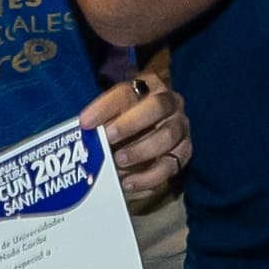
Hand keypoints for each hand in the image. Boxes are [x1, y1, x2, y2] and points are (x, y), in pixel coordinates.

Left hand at [81, 68, 191, 205]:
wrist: (152, 132)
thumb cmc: (126, 120)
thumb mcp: (114, 113)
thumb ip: (103, 120)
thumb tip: (84, 134)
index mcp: (149, 85)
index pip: (127, 92)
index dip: (105, 107)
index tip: (85, 122)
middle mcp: (170, 102)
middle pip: (157, 107)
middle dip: (131, 123)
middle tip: (108, 137)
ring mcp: (180, 127)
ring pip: (167, 137)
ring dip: (141, 150)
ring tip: (119, 161)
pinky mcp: (184, 152)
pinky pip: (171, 166)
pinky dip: (149, 177)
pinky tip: (129, 183)